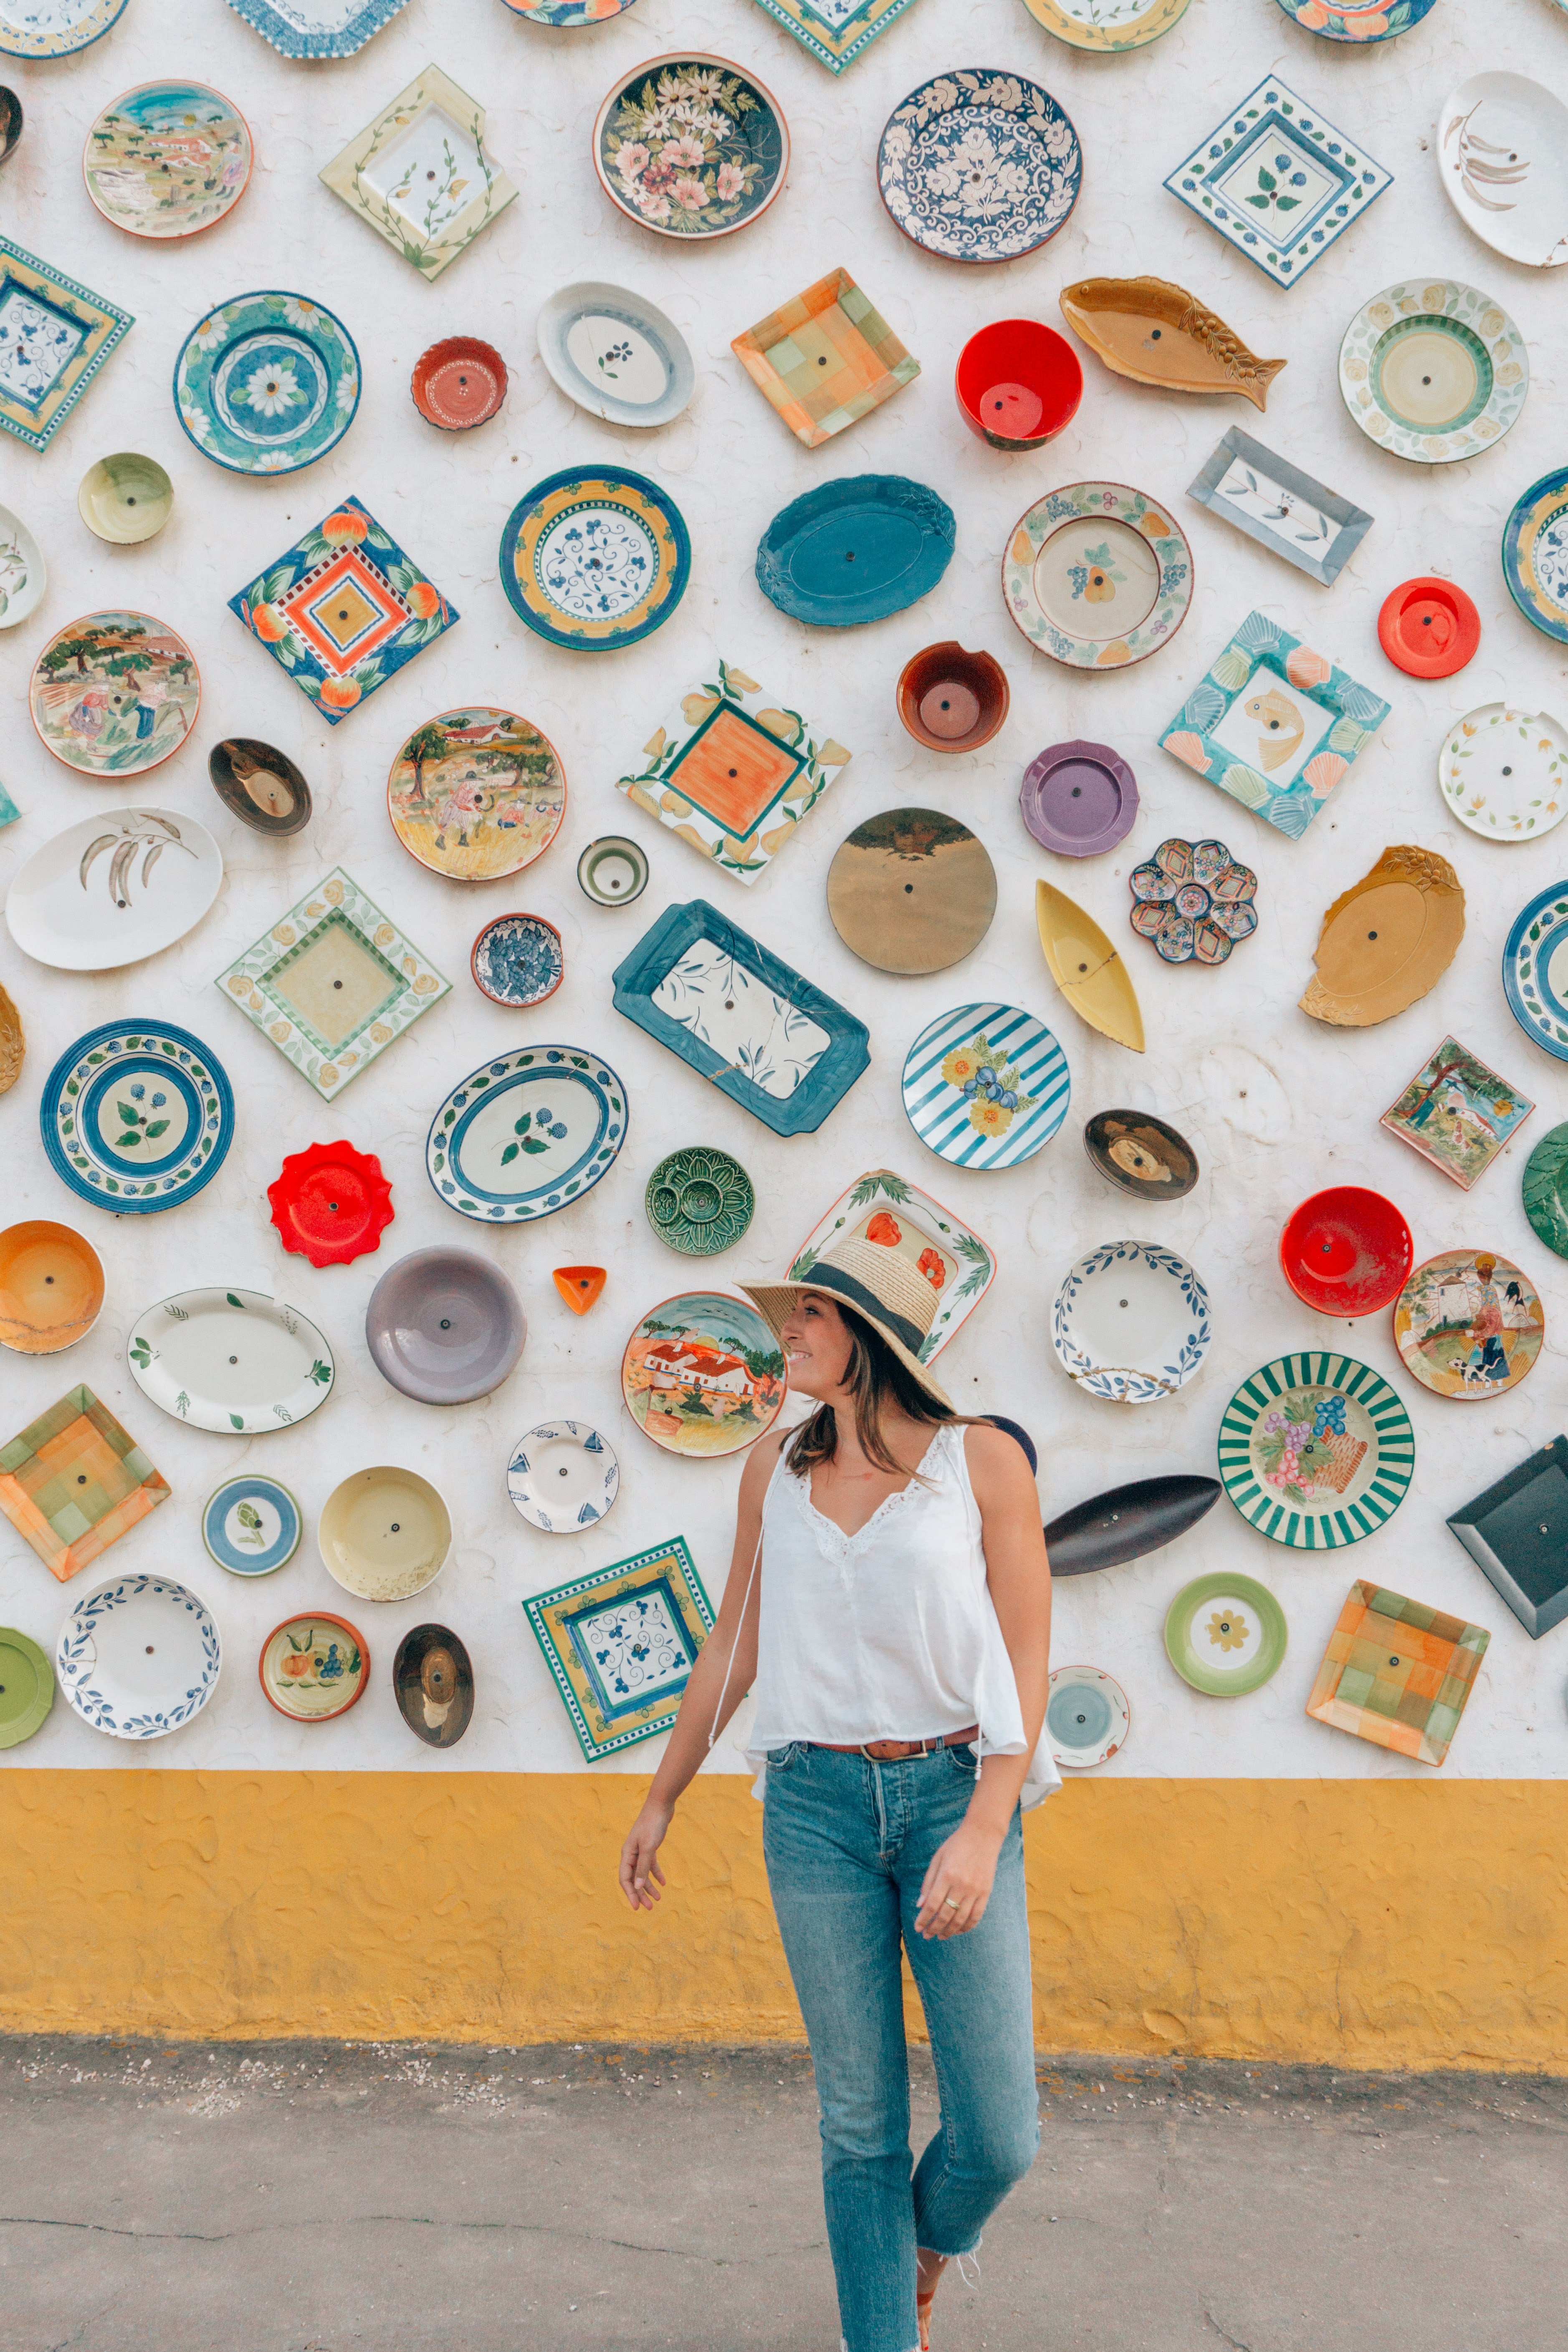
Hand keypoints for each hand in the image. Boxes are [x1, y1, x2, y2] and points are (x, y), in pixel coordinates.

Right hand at [618, 1796, 673, 1912]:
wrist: (661, 1804)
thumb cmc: (653, 1824)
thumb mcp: (649, 1847)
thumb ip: (643, 1867)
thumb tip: (638, 1887)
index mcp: (627, 1854)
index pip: (625, 1879)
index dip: (630, 1894)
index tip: (637, 1907)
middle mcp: (631, 1853)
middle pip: (634, 1879)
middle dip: (641, 1894)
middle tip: (649, 1908)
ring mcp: (640, 1850)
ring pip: (643, 1873)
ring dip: (649, 1886)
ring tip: (659, 1899)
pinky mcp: (650, 1846)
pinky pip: (651, 1864)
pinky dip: (656, 1873)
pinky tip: (664, 1882)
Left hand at [915, 1818, 1002, 1939]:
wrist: (982, 1835)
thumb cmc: (956, 1845)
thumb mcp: (937, 1859)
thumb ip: (928, 1883)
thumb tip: (920, 1905)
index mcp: (946, 1875)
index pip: (932, 1905)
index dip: (924, 1919)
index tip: (918, 1928)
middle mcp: (961, 1885)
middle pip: (946, 1915)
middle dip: (934, 1928)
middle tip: (927, 1936)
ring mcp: (975, 1891)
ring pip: (961, 1919)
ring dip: (949, 1931)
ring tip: (941, 1936)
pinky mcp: (986, 1893)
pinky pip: (976, 1916)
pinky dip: (967, 1926)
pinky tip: (958, 1930)